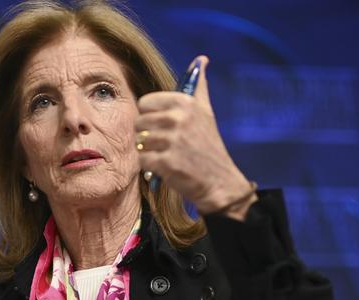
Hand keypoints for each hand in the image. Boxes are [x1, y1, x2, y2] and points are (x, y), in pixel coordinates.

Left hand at [136, 56, 255, 219]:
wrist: (219, 182)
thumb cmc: (208, 145)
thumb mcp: (206, 112)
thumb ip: (198, 86)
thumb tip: (201, 59)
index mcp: (185, 103)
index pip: (145, 102)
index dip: (150, 116)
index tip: (163, 125)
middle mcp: (179, 119)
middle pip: (139, 122)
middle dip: (148, 135)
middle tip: (166, 144)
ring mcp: (173, 141)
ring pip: (139, 141)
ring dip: (149, 151)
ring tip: (167, 155)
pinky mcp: (166, 162)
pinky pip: (142, 159)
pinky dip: (150, 166)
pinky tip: (165, 167)